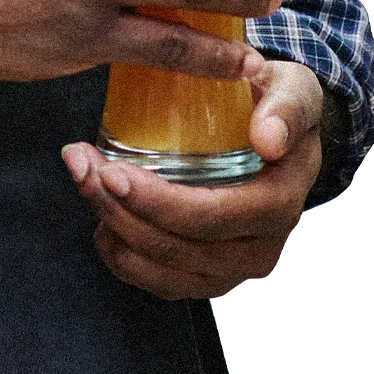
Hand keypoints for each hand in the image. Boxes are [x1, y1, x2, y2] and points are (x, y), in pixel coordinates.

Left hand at [60, 61, 322, 299]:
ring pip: (160, 267)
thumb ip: (286, 108)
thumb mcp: (294, 93)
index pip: (212, 217)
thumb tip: (267, 138)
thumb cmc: (278, 107)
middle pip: (177, 246)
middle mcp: (258, 249)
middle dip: (118, 209)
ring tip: (81, 176)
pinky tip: (100, 213)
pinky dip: (120, 253)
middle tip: (79, 163)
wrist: (279, 135)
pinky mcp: (205, 274)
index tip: (111, 171)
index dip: (158, 202)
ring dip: (112, 225)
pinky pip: (155, 280)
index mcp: (278, 206)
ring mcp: (230, 268)